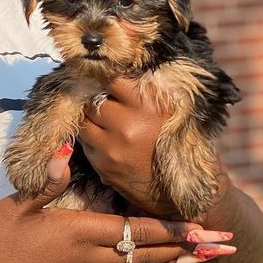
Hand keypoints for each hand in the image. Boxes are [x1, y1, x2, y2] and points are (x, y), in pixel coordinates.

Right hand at [0, 147, 233, 262]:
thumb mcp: (14, 207)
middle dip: (191, 247)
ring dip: (178, 262)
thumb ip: (46, 183)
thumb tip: (69, 153)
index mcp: (80, 232)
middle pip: (152, 251)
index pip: (139, 228)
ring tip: (206, 258)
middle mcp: (91, 257)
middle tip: (227, 246)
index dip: (174, 227)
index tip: (206, 226)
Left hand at [78, 76, 213, 215]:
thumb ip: (145, 93)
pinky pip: (85, 143)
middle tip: (104, 103)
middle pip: (93, 101)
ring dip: (90, 120)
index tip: (100, 74)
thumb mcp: (170, 113)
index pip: (111, 79)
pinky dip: (91, 140)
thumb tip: (114, 70)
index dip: (103, 75)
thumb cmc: (175, 145)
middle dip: (96, 101)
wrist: (178, 192)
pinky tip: (107, 142)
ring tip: (104, 122)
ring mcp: (112, 147)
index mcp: (150, 106)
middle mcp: (129, 125)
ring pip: (84, 121)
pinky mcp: (102, 165)